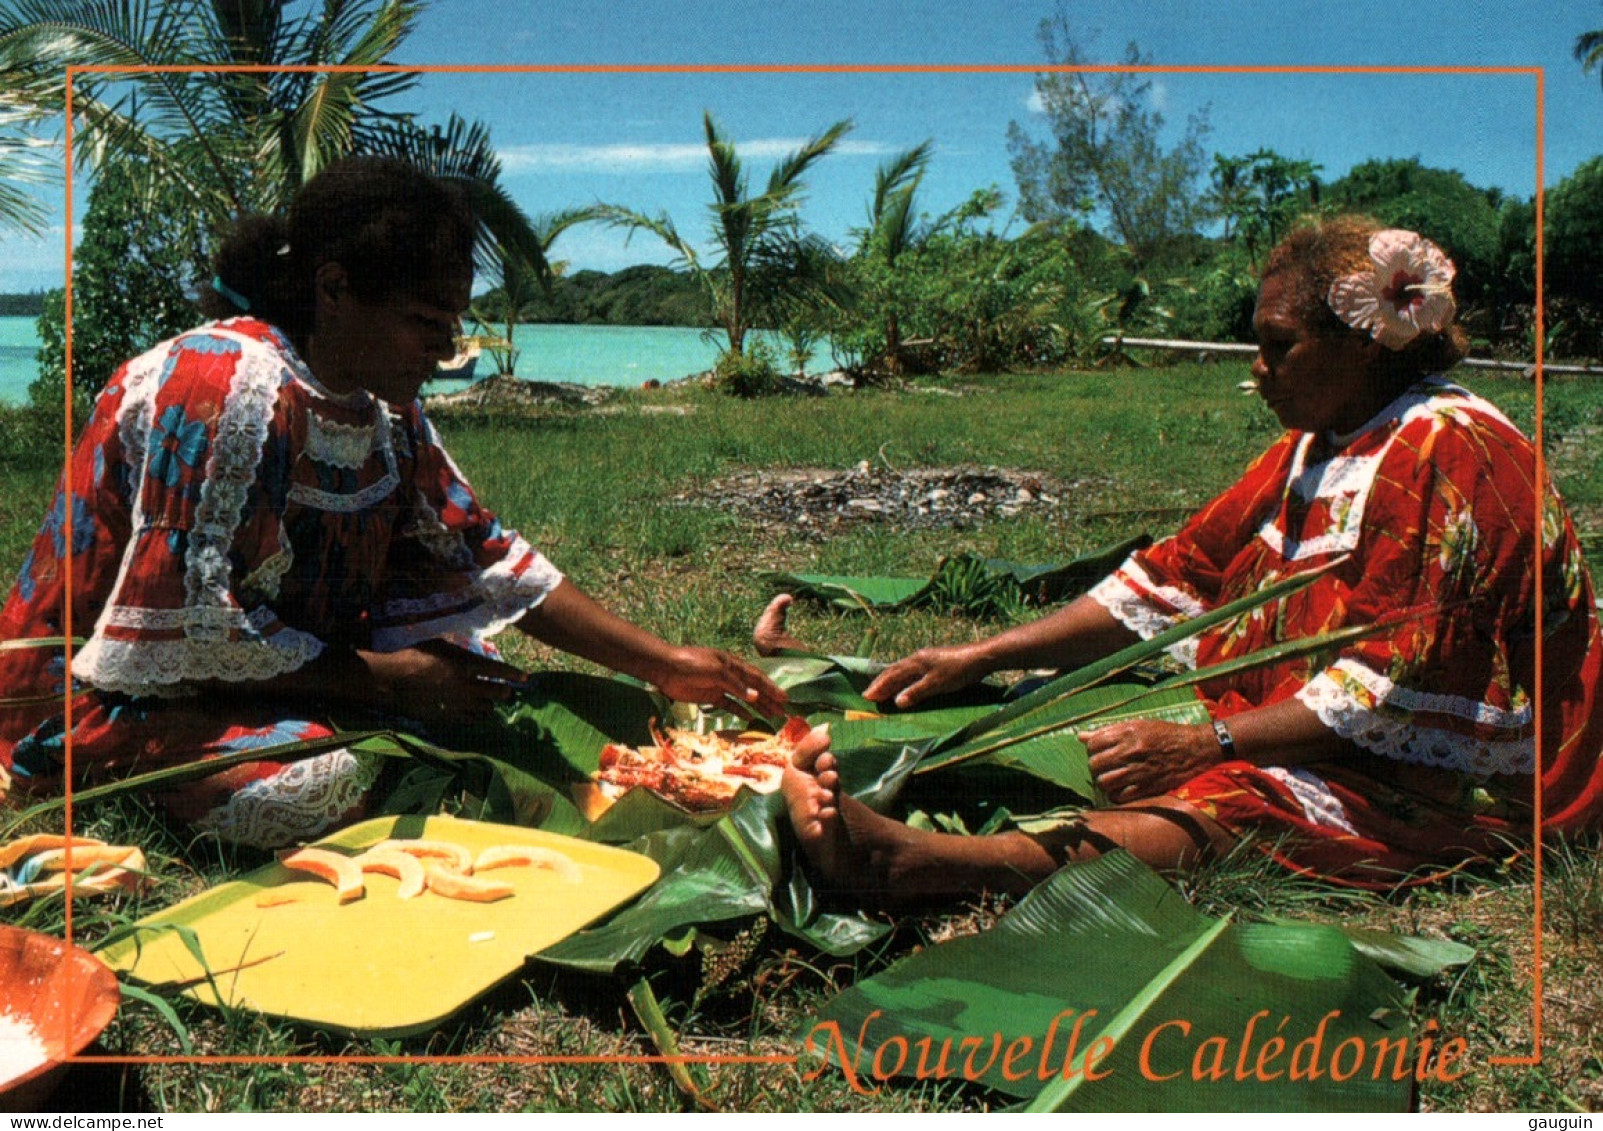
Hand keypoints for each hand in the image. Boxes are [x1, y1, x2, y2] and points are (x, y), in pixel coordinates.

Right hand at [362, 643, 528, 724]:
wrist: (392, 680)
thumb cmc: (414, 656)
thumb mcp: (441, 645)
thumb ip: (461, 652)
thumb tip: (474, 655)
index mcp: (466, 665)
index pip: (499, 671)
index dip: (514, 674)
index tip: (525, 677)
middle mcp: (467, 686)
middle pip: (498, 692)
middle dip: (505, 691)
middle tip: (505, 690)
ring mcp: (458, 704)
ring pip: (486, 709)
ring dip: (490, 704)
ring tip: (486, 701)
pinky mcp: (448, 717)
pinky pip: (471, 720)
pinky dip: (475, 716)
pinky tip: (473, 712)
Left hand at [648, 645, 787, 717]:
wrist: (666, 668)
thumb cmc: (691, 664)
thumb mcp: (716, 671)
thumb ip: (736, 685)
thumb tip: (755, 697)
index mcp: (733, 664)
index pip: (757, 678)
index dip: (771, 688)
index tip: (785, 699)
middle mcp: (730, 674)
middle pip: (754, 689)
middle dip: (769, 700)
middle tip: (784, 712)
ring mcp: (721, 686)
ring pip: (744, 698)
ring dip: (759, 707)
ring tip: (772, 716)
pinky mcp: (711, 696)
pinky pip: (730, 705)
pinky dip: (740, 711)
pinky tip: (751, 719)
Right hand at [862, 643, 989, 709]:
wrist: (981, 657)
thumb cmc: (959, 670)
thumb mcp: (937, 684)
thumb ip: (917, 692)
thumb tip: (897, 702)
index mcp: (916, 662)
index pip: (893, 675)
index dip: (880, 686)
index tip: (867, 697)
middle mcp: (919, 658)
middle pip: (895, 670)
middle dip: (881, 682)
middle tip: (868, 694)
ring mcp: (927, 658)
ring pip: (903, 669)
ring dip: (891, 680)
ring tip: (882, 689)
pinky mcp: (936, 661)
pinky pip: (912, 670)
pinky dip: (903, 678)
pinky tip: (906, 682)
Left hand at [1081, 720, 1221, 804]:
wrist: (1195, 748)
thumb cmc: (1165, 734)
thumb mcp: (1137, 725)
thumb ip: (1108, 732)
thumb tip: (1080, 736)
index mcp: (1127, 733)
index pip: (1093, 744)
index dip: (1093, 749)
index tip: (1099, 751)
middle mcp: (1131, 751)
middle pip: (1095, 765)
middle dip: (1096, 767)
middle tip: (1104, 767)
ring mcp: (1138, 771)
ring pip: (1104, 783)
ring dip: (1104, 782)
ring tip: (1111, 779)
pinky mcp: (1147, 787)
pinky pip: (1119, 797)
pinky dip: (1115, 795)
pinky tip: (1120, 789)